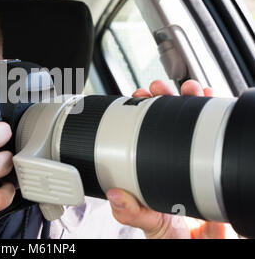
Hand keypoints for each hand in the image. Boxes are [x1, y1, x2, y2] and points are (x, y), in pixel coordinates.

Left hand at [106, 80, 227, 238]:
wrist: (203, 244)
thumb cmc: (172, 233)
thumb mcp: (148, 223)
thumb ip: (131, 213)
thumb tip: (115, 196)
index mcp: (150, 165)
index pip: (142, 130)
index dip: (139, 111)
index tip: (137, 97)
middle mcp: (170, 156)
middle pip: (166, 118)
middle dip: (162, 97)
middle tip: (158, 89)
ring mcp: (193, 156)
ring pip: (191, 118)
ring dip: (189, 97)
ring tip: (187, 89)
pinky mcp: (215, 159)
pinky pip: (216, 131)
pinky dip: (214, 110)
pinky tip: (211, 99)